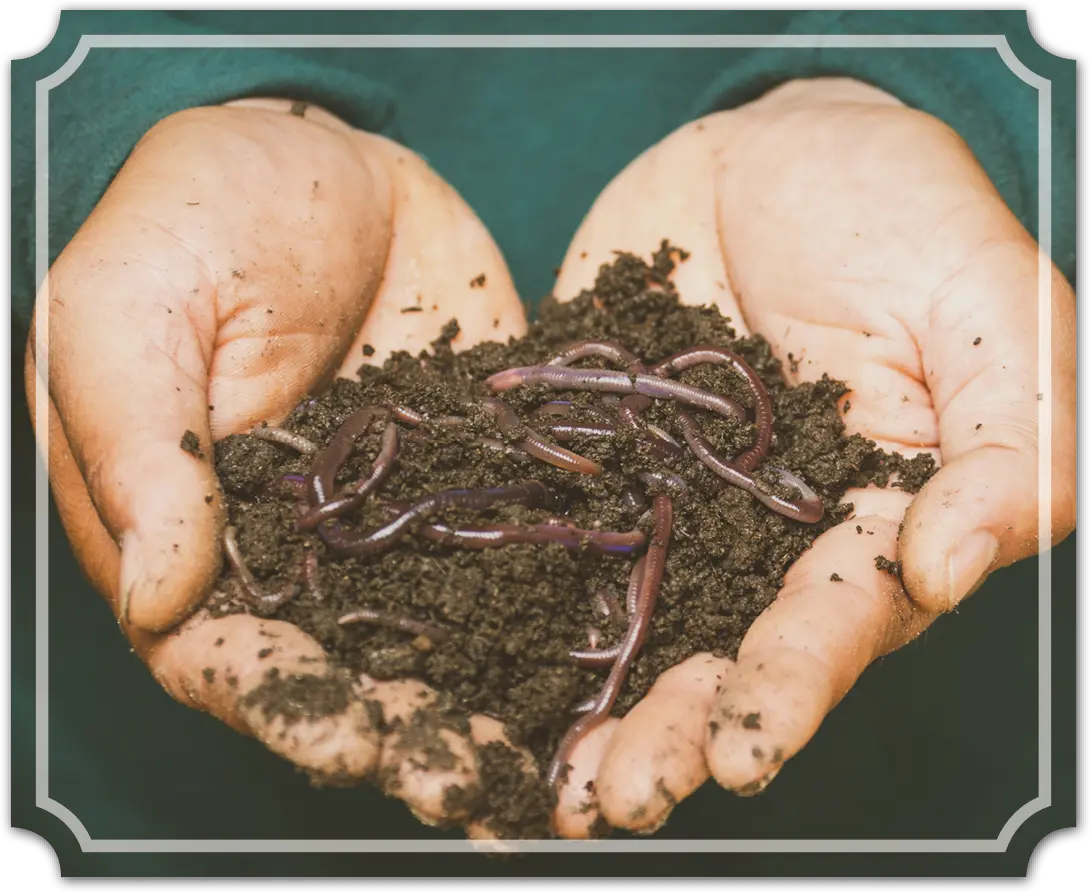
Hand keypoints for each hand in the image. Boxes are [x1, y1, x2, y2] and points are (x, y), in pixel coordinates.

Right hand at [24, 98, 534, 833]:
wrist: (326, 157)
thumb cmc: (197, 215)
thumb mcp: (131, 309)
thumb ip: (141, 449)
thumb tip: (158, 597)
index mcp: (196, 529)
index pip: (224, 651)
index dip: (282, 706)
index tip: (345, 741)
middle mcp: (301, 548)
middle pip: (345, 669)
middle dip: (404, 733)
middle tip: (471, 788)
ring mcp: (397, 520)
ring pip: (439, 633)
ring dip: (487, 702)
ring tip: (546, 766)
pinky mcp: (477, 477)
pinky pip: (515, 551)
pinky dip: (552, 609)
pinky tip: (601, 659)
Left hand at [546, 77, 1076, 835]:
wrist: (765, 153)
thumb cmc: (898, 211)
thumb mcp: (989, 307)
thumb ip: (1012, 440)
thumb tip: (950, 568)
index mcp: (870, 521)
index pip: (836, 622)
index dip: (792, 688)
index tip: (743, 752)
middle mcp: (764, 541)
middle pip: (721, 653)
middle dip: (674, 731)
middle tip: (618, 798)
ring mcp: (669, 508)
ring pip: (630, 624)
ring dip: (590, 704)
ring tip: (546, 780)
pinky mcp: (591, 467)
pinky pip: (549, 538)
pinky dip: (508, 600)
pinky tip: (461, 661)